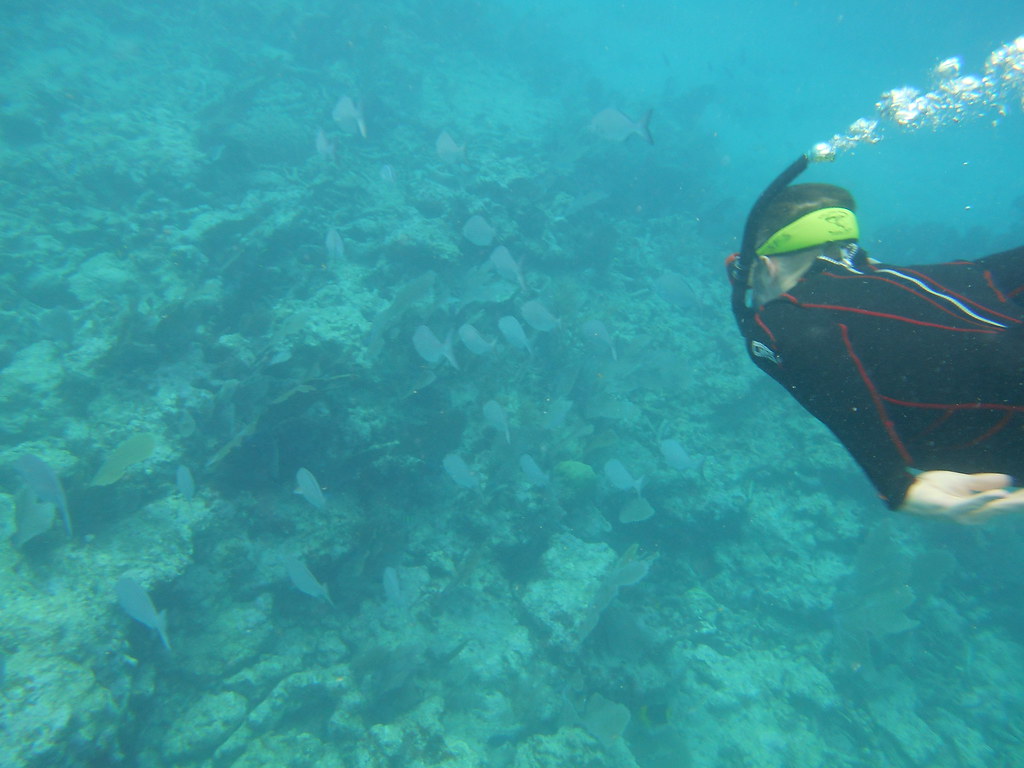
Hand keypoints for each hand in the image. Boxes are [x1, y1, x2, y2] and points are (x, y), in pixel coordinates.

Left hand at [899, 470, 1023, 523]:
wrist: (908, 491)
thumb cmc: (933, 489)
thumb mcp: (963, 482)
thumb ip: (984, 483)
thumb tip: (1009, 481)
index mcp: (978, 509)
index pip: (1006, 505)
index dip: (1021, 499)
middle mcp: (973, 517)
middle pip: (1003, 509)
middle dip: (1021, 502)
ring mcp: (961, 515)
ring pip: (992, 509)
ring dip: (1011, 502)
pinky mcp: (950, 510)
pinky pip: (969, 504)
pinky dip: (985, 499)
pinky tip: (1000, 494)